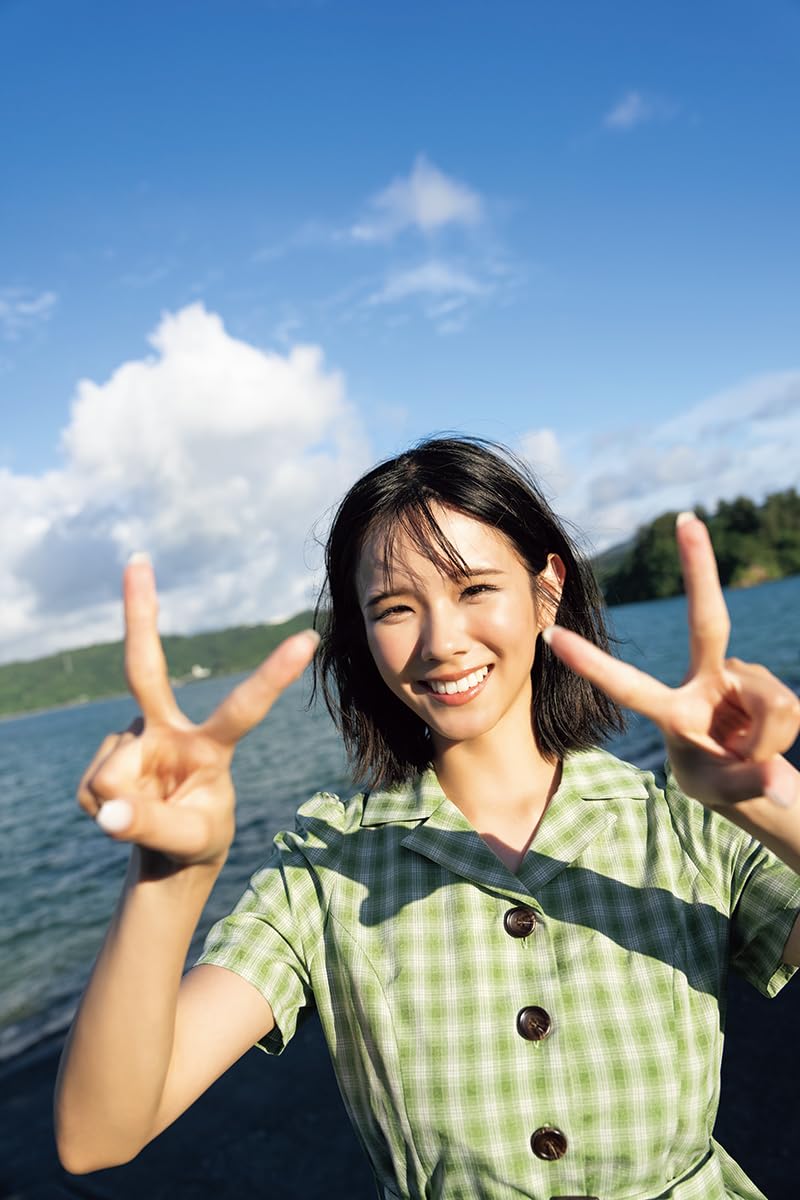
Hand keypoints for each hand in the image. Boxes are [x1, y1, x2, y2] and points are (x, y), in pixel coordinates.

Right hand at [77, 556, 318, 865]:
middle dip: (138, 613)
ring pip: (113, 774)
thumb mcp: (188, 839)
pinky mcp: (108, 754)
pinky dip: (105, 813)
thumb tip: (107, 810)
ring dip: (122, 810)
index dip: (274, 675)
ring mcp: (136, 737)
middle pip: (145, 669)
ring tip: (148, 818)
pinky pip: (94, 791)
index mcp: (214, 745)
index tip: (309, 638)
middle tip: (137, 559)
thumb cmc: (195, 837)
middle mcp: (173, 728)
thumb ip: (151, 825)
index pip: (245, 708)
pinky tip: (127, 810)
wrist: (168, 854)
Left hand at [544, 514, 799, 809]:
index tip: (552, 636)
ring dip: (768, 743)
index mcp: (672, 711)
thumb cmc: (722, 783)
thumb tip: (771, 774)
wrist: (759, 788)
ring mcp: (740, 678)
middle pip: (708, 622)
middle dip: (699, 567)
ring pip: (770, 705)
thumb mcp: (722, 793)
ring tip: (750, 757)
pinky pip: (787, 711)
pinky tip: (767, 743)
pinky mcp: (770, 684)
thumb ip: (744, 784)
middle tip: (685, 516)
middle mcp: (705, 682)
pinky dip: (781, 740)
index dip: (592, 663)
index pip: (628, 686)